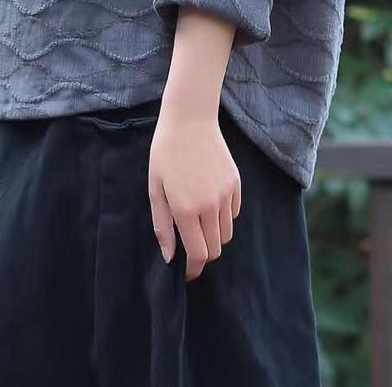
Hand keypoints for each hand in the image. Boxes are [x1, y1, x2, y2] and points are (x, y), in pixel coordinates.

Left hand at [148, 108, 241, 281]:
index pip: (199, 255)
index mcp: (186, 210)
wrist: (189, 120)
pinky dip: (224, 217)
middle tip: (191, 246)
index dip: (194, 269)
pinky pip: (234, 213)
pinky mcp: (236, 183)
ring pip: (227, 233)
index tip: (187, 272)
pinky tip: (209, 203)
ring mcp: (226, 194)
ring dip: (214, 236)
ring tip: (199, 222)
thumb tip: (170, 257)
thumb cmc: (165, 153)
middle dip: (204, 254)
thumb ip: (163, 226)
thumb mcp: (155, 189)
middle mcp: (210, 206)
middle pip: (216, 249)